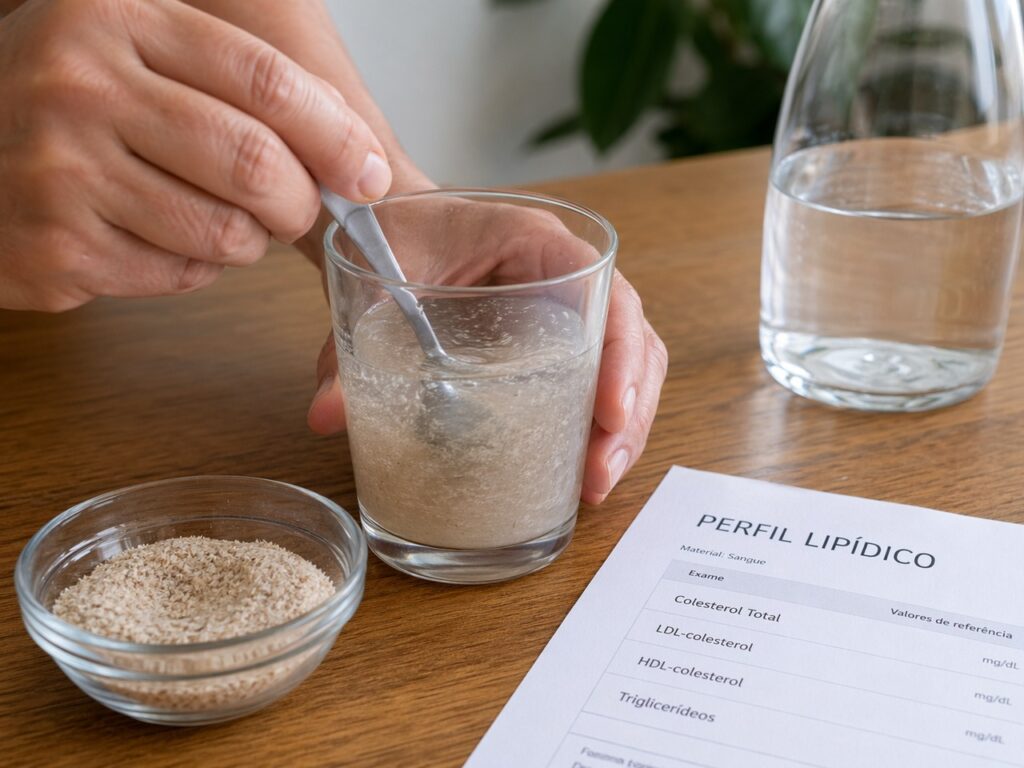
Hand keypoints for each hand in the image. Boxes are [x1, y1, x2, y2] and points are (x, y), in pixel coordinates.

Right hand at [0, 0, 390, 310]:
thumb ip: (232, 76)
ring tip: (216, 217)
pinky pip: (180, 276)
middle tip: (296, 208)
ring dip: (246, 240)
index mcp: (115, 18)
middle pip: (255, 164)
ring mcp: (61, 173)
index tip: (367, 173)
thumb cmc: (63, 100)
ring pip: (225, 234)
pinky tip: (158, 237)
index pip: (266, 82)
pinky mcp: (55, 250)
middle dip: (300, 201)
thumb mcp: (130, 45)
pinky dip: (195, 268)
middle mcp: (81, 88)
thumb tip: (353, 150)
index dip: (336, 136)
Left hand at [306, 197, 667, 504]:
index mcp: (534, 240)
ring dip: (622, 426)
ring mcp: (565, 303)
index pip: (607, 292)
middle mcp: (563, 270)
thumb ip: (344, 348)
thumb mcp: (366, 283)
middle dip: (626, 412)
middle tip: (597, 474)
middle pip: (631, 338)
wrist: (385, 219)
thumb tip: (328, 417)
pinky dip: (601, 422)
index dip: (619, 353)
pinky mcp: (554, 334)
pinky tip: (582, 467)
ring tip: (594, 483)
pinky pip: (600, 374)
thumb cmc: (389, 234)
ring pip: (628, 362)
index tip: (606, 413)